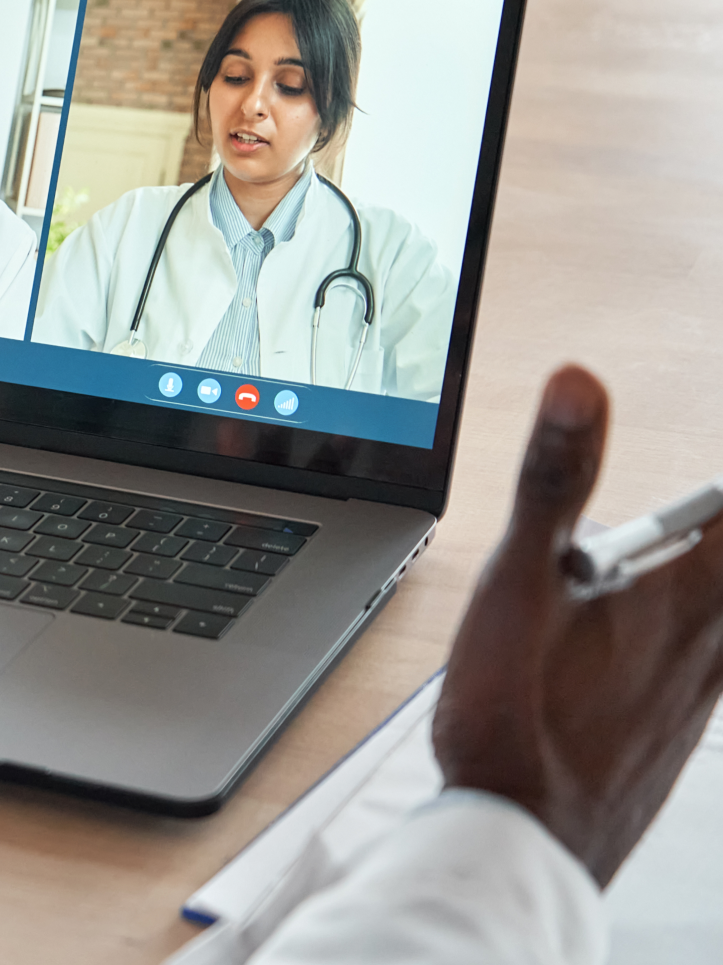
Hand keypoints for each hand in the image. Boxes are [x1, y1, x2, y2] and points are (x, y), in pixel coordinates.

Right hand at [434, 365, 722, 883]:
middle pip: (719, 562)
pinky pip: (709, 660)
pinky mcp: (684, 724)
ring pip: (717, 620)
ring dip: (695, 581)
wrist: (522, 836)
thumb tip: (580, 385)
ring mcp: (706, 687)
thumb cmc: (517, 716)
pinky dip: (691, 630)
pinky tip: (641, 634)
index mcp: (687, 590)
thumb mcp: (518, 577)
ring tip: (650, 567)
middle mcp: (714, 638)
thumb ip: (553, 477)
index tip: (720, 473)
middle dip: (699, 536)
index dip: (710, 501)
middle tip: (654, 534)